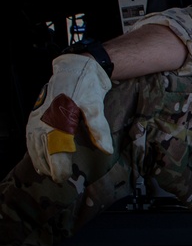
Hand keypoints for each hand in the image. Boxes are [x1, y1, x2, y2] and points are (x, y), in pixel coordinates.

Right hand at [26, 54, 112, 181]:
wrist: (76, 65)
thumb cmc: (86, 85)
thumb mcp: (96, 106)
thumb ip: (99, 129)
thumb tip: (106, 150)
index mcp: (59, 119)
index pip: (56, 149)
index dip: (58, 165)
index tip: (63, 178)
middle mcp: (45, 119)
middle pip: (43, 148)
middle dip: (49, 165)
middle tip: (58, 179)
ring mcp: (38, 115)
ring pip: (34, 142)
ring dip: (39, 158)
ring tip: (45, 171)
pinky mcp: (36, 112)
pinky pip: (31, 134)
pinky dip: (33, 146)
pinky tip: (37, 154)